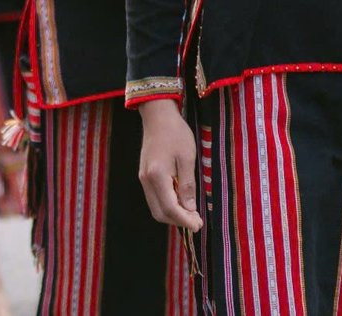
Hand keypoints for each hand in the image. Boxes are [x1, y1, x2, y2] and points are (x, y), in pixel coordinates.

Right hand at [137, 100, 202, 230]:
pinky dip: (168, 204)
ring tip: (192, 213)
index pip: (170, 208)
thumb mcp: (187, 158)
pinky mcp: (144, 175)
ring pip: (156, 207)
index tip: (199, 226)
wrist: (158, 116)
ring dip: (173, 214)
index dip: (184, 220)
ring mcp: (143, 178)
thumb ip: (188, 185)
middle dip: (178, 221)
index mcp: (157, 176)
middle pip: (160, 212)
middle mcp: (146, 180)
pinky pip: (155, 198)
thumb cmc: (176, 133)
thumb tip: (190, 209)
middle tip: (197, 222)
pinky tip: (181, 200)